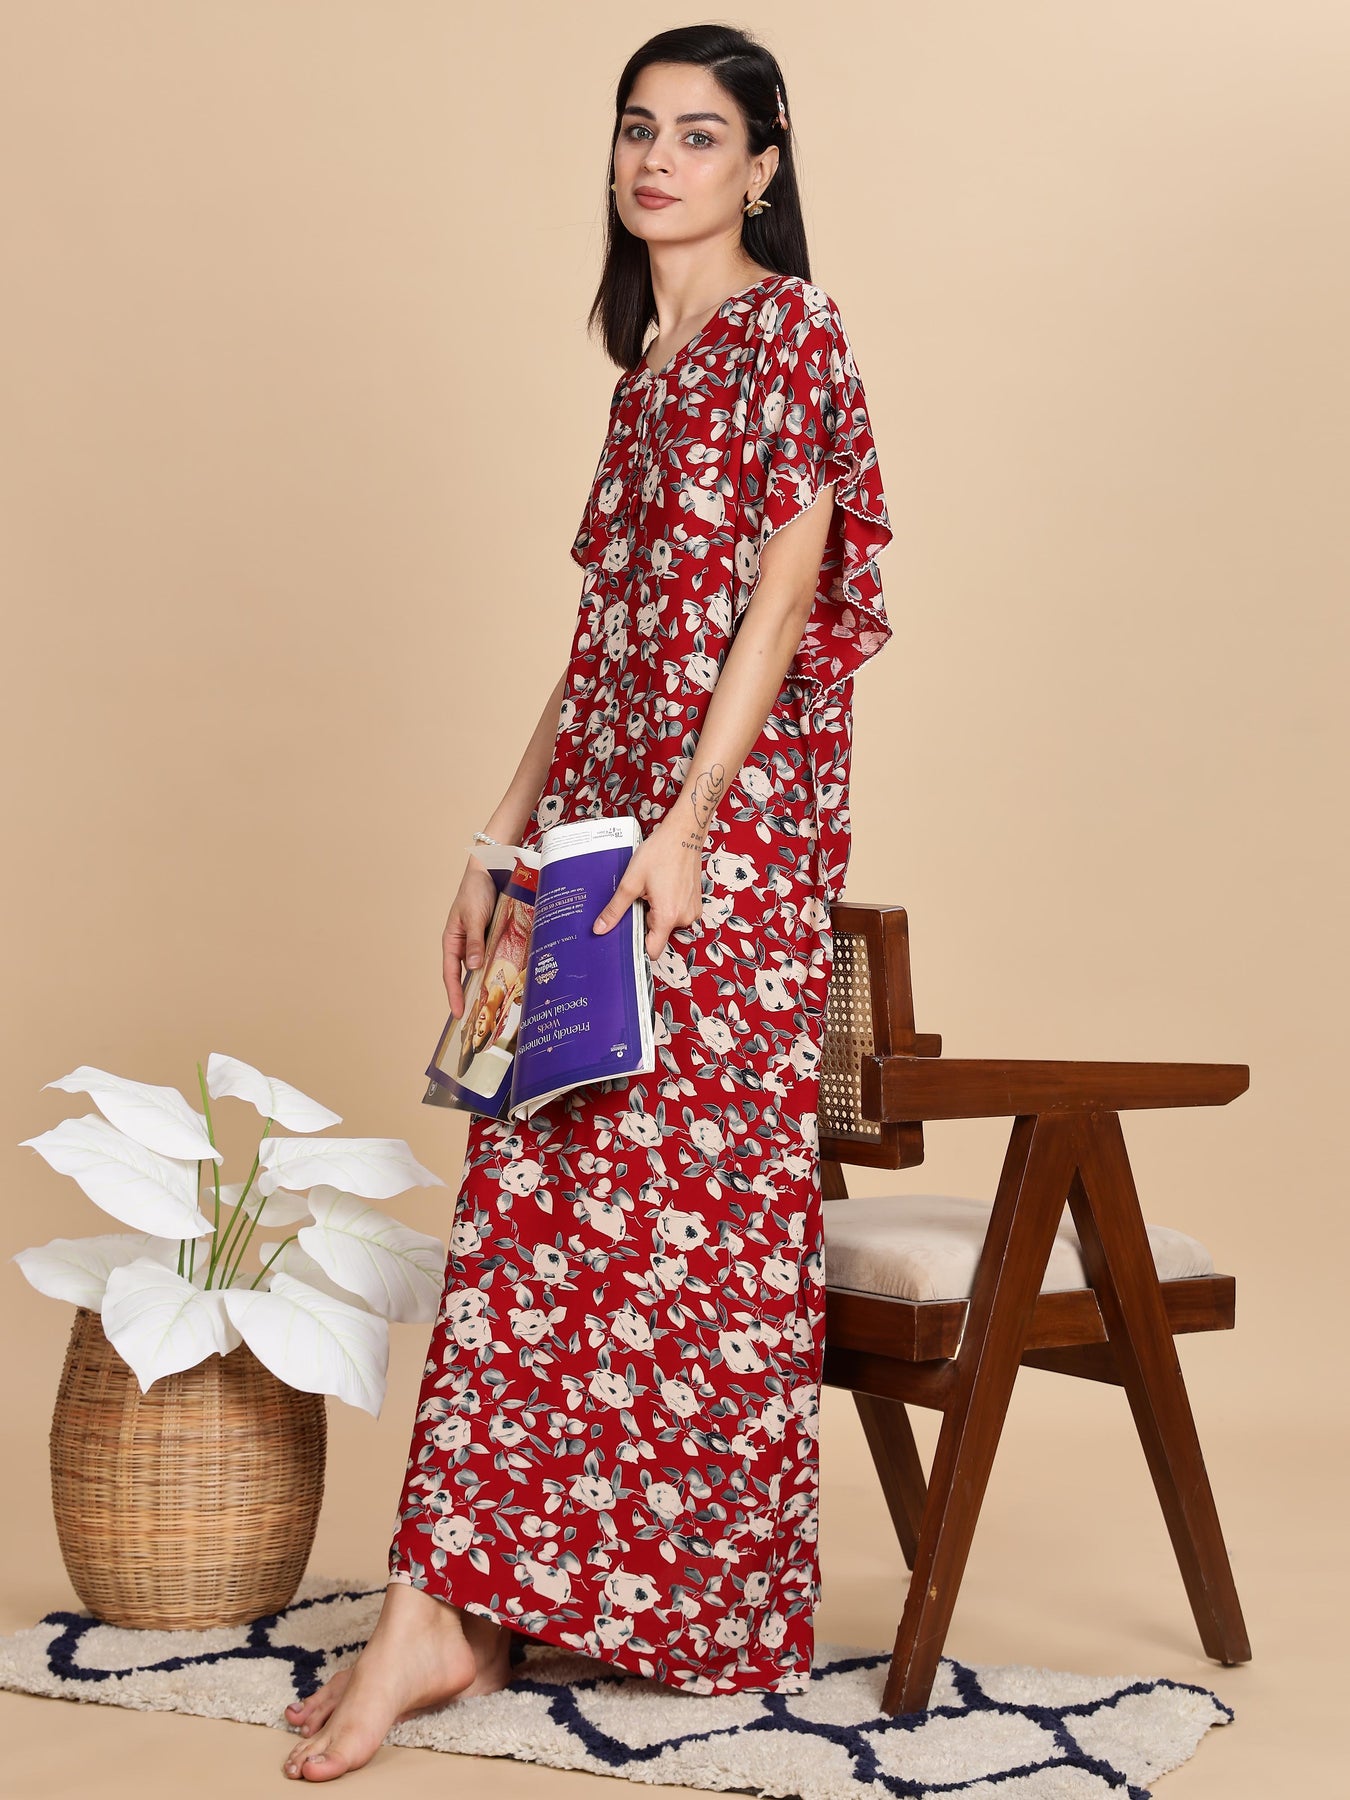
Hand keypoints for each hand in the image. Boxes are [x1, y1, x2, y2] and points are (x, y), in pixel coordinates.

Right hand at [443, 857, 498, 1017]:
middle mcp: (465, 945)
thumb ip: (474, 942)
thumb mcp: (473, 916)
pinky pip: (497, 956)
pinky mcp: (494, 936)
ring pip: (484, 967)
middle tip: (479, 1019)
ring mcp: (480, 942)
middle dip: (472, 996)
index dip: (454, 994)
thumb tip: (472, 967)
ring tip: (498, 1005)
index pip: (450, 974)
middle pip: (467, 976)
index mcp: (452, 941)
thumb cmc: (475, 890)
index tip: (457, 1013)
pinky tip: (511, 979)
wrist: (490, 870)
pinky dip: (502, 967)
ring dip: (490, 983)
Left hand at [592, 818, 703, 961]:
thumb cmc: (660, 853)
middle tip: (638, 901)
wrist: (684, 834)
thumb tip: (601, 928)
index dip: (638, 947)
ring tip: (651, 891)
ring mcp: (692, 911)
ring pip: (667, 924)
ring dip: (656, 913)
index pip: (653, 951)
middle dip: (645, 923)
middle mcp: (684, 918)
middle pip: (659, 936)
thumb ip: (615, 909)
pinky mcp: (695, 903)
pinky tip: (662, 888)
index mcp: (668, 916)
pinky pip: (677, 914)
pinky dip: (667, 907)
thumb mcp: (631, 882)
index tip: (627, 937)